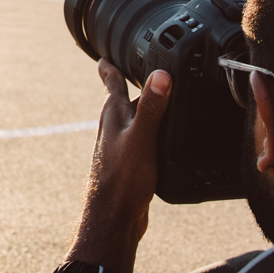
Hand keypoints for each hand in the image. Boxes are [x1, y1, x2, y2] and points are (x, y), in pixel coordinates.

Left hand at [65, 60, 170, 272]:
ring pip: (138, 119)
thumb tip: (161, 74)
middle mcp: (115, 126)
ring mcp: (122, 145)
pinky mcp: (132, 163)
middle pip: (128, 98)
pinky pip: (145, 139)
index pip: (112, 81)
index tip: (106, 52)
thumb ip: (152, 107)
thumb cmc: (122, 179)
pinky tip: (167, 138)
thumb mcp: (141, 138)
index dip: (111, 65)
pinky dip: (155, 132)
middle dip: (139, 85)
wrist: (115, 219)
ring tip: (164, 99)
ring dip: (149, 109)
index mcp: (114, 114)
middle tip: (151, 70)